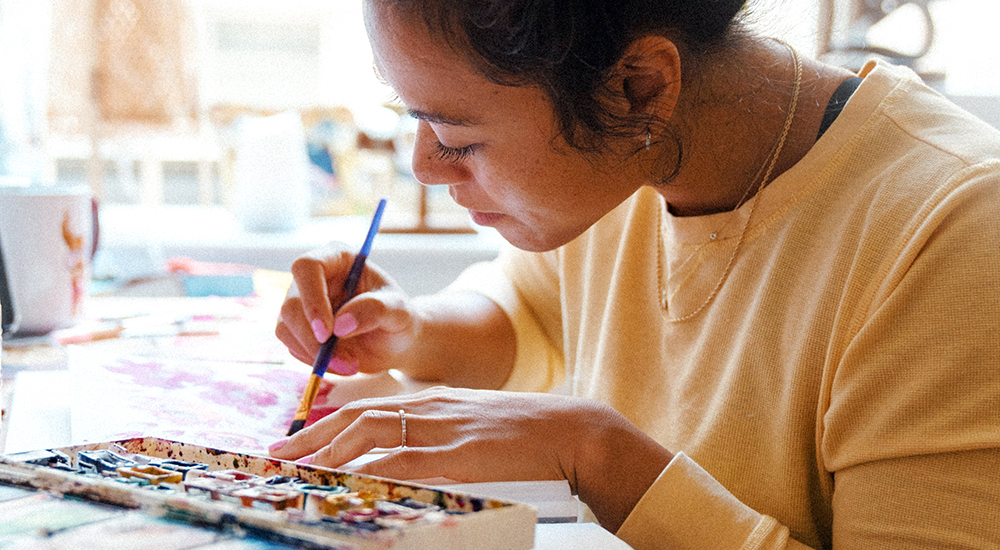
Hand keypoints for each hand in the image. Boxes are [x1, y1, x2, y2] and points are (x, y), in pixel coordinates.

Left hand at [268, 387, 673, 530]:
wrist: (569, 430)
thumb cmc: (524, 431)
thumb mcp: (472, 423)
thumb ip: (436, 432)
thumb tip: (402, 454)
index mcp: (431, 399)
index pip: (366, 406)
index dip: (326, 422)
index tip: (297, 439)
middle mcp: (428, 406)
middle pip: (356, 415)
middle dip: (311, 436)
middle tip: (277, 454)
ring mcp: (441, 427)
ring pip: (370, 432)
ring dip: (327, 450)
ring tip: (296, 467)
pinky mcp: (458, 452)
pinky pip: (404, 459)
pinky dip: (370, 468)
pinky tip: (347, 478)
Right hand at [275, 242, 419, 375]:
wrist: (394, 341)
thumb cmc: (398, 317)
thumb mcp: (398, 311)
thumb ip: (375, 310)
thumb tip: (340, 325)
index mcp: (337, 258)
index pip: (307, 267)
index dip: (312, 298)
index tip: (328, 331)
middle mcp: (313, 278)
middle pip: (292, 305)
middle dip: (314, 340)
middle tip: (345, 362)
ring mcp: (302, 303)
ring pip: (286, 328)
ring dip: (315, 355)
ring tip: (351, 365)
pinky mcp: (297, 328)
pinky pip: (292, 347)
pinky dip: (315, 362)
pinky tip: (342, 364)